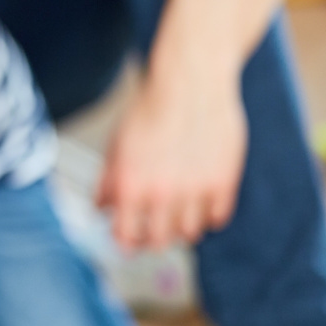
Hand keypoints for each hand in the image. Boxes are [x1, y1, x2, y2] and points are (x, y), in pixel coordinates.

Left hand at [96, 68, 246, 251]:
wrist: (189, 83)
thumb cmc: (149, 110)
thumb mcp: (117, 144)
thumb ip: (109, 181)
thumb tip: (101, 210)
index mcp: (130, 185)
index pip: (126, 236)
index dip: (125, 242)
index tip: (128, 241)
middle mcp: (162, 193)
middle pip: (159, 241)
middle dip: (153, 239)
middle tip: (153, 231)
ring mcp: (196, 190)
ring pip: (189, 234)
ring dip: (181, 227)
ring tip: (177, 210)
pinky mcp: (224, 183)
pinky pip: (217, 218)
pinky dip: (208, 214)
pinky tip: (200, 199)